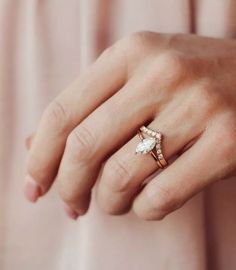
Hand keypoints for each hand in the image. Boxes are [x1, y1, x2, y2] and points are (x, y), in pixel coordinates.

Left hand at [25, 32, 235, 219]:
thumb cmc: (188, 79)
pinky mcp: (227, 143)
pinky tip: (145, 204)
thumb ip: (88, 107)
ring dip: (107, 202)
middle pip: (85, 147)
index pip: (63, 113)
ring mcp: (198, 107)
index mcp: (131, 53)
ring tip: (112, 202)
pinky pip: (161, 196)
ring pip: (120, 177)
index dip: (40, 156)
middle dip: (68, 187)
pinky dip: (143, 211)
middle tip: (70, 204)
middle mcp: (162, 74)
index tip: (34, 185)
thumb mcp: (137, 76)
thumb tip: (34, 146)